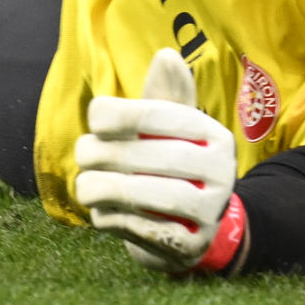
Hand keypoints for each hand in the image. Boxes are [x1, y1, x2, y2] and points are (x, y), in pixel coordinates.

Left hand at [74, 48, 245, 273]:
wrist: (189, 230)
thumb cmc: (171, 166)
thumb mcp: (171, 130)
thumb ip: (164, 96)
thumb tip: (167, 56)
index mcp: (216, 136)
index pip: (167, 116)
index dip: (125, 114)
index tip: (94, 118)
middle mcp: (221, 173)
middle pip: (158, 156)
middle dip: (109, 153)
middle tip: (83, 154)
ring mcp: (209, 213)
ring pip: (150, 196)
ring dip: (106, 188)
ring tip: (84, 186)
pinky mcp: (189, 248)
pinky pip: (144, 230)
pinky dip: (115, 219)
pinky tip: (101, 212)